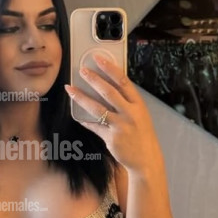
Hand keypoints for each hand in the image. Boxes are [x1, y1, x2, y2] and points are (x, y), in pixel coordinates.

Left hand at [65, 52, 159, 176]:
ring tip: (70, 89)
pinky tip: (76, 115)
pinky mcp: (112, 138)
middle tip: (82, 70)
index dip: (110, 68)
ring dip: (81, 97)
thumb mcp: (140, 115)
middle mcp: (130, 113)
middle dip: (93, 79)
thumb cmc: (141, 134)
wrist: (147, 158)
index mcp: (138, 104)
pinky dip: (84, 120)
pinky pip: (94, 126)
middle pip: (109, 92)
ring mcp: (121, 126)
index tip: (98, 58)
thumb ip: (126, 102)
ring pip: (97, 108)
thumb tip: (106, 86)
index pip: (123, 81)